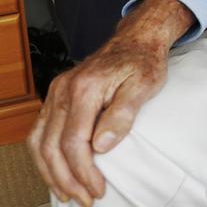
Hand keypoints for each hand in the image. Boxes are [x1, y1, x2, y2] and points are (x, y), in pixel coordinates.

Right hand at [27, 0, 191, 205]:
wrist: (136, 39)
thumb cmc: (143, 62)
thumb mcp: (144, 85)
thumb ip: (123, 114)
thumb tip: (102, 146)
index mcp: (84, 88)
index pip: (74, 141)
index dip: (84, 171)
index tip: (98, 189)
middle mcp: (63, 91)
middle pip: (51, 146)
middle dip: (66, 179)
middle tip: (84, 199)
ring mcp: (56, 93)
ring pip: (39, 142)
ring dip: (51, 172)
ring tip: (69, 193)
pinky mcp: (56, 97)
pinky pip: (40, 132)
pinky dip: (45, 156)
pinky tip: (56, 172)